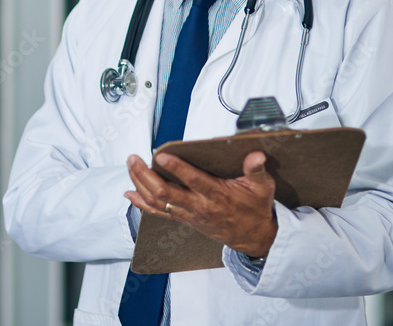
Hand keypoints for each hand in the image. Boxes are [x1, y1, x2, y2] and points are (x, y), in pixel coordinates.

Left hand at [125, 150, 277, 256]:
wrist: (254, 237)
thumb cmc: (255, 208)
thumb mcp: (262, 188)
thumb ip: (256, 170)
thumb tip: (256, 155)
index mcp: (217, 195)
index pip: (193, 180)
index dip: (176, 168)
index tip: (161, 155)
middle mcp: (199, 206)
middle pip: (165, 193)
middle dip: (146, 175)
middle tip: (134, 158)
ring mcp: (189, 214)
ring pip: (158, 202)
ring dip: (140, 184)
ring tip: (131, 166)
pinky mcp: (185, 219)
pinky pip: (158, 212)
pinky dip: (141, 203)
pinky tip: (130, 193)